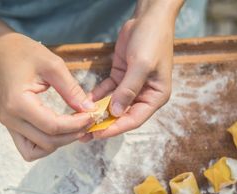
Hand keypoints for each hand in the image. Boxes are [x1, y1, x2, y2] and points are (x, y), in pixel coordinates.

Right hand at [0, 33, 95, 160]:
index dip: (76, 125)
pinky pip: (28, 148)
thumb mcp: (53, 65)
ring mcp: (8, 124)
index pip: (53, 126)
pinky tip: (59, 131)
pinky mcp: (11, 125)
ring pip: (37, 151)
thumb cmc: (24, 52)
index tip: (92, 115)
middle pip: (47, 142)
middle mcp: (10, 118)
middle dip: (72, 135)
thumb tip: (89, 109)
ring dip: (59, 143)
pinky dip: (45, 145)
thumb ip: (71, 90)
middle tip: (88, 121)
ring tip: (74, 127)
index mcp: (18, 103)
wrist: (0, 50)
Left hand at [90, 1, 181, 137]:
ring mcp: (132, 86)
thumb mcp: (141, 65)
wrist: (149, 18)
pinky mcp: (121, 76)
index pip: (134, 119)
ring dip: (98, 112)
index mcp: (155, 97)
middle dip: (104, 123)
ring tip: (80, 122)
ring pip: (113, 105)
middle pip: (122, 115)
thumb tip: (115, 112)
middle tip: (84, 133)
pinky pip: (107, 91)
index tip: (97, 133)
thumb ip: (128, 90)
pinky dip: (97, 96)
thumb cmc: (152, 41)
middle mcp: (144, 95)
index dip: (116, 128)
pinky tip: (84, 102)